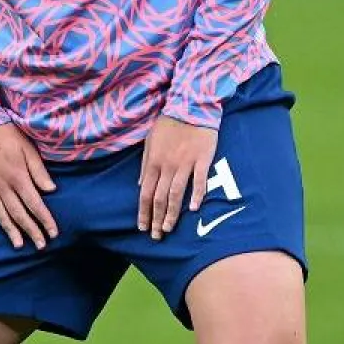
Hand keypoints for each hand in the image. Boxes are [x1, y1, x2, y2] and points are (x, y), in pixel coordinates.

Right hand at [0, 122, 58, 249]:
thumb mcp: (27, 147)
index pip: (35, 204)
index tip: (54, 233)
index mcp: (17, 177)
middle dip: (31, 231)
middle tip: (41, 245)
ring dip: (10, 230)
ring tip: (19, 245)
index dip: (45, 220)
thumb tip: (51, 189)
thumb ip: (39, 170)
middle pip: (19, 213)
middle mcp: (2, 186)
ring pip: (0, 213)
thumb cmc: (6, 133)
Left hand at [138, 115, 218, 239]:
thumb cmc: (169, 123)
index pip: (145, 193)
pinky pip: (199, 180)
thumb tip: (141, 183)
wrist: (190, 106)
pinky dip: (196, 195)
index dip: (143, 212)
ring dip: (172, 214)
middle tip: (156, 236)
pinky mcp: (202, 159)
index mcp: (153, 162)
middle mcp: (167, 165)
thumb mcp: (150, 141)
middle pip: (160, 198)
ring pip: (176, 194)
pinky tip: (193, 209)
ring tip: (168, 229)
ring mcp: (185, 163)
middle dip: (156, 219)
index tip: (142, 227)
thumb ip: (145, 163)